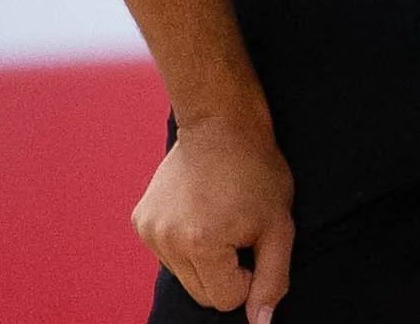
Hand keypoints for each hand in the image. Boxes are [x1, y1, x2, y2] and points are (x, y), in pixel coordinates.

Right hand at [132, 114, 294, 322]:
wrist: (220, 120)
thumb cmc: (255, 169)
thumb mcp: (279, 225)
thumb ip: (272, 280)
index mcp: (201, 243)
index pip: (226, 299)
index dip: (247, 274)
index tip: (251, 238)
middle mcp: (166, 239)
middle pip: (202, 294)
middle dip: (224, 271)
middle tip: (236, 228)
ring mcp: (149, 228)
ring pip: (184, 276)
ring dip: (203, 257)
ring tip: (216, 215)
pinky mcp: (139, 219)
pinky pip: (168, 254)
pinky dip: (184, 242)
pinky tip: (196, 210)